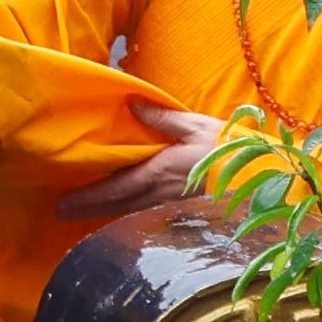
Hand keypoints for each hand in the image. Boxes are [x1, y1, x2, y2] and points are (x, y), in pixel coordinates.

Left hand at [54, 103, 220, 221]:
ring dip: (102, 215)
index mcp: (157, 173)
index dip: (86, 197)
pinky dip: (124, 217)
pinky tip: (115, 217)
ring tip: (78, 215)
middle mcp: (158, 196)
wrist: (263, 179)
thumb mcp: (196, 125)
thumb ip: (162, 118)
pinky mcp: (180, 212)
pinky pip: (144, 216)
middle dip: (85, 210)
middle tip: (58, 212)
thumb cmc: (229, 150)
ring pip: (127, 213)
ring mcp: (169, 207)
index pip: (113, 189)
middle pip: (114, 206)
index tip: (61, 202)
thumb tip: (133, 104)